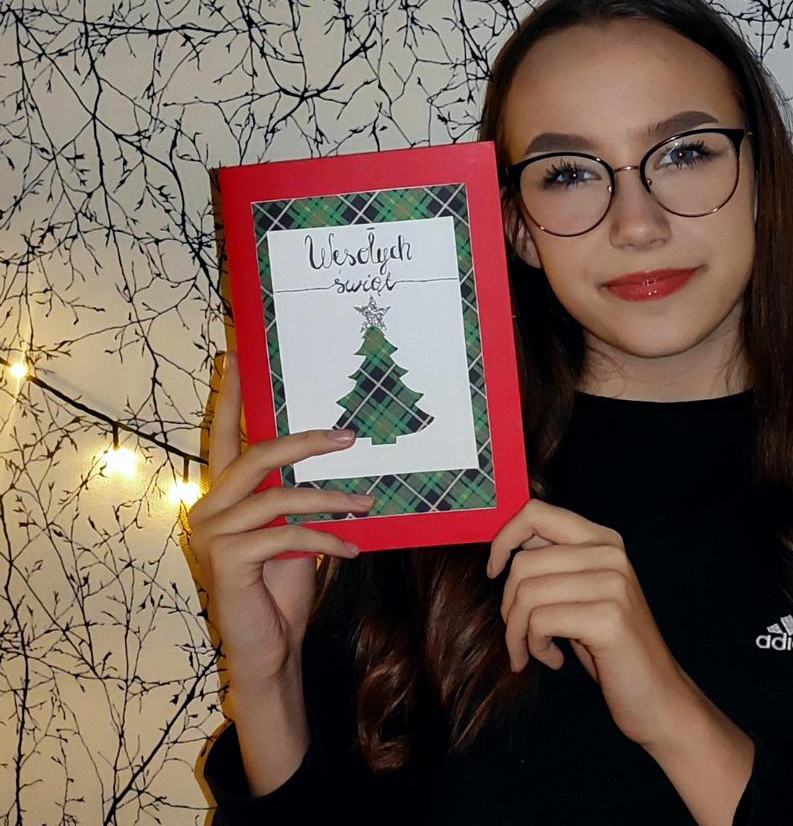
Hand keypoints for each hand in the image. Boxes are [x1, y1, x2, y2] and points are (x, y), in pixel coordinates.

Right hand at [183, 351, 374, 695]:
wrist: (269, 649)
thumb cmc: (283, 588)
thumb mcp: (294, 531)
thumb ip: (296, 495)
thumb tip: (337, 451)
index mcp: (223, 495)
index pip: (223, 438)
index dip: (229, 398)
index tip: (236, 357)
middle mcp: (209, 508)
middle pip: (257, 457)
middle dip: (306, 443)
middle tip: (349, 437)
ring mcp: (213, 534)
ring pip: (280, 497)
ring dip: (332, 499)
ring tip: (369, 504)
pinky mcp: (226, 560)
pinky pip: (286, 536)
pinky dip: (325, 538)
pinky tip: (352, 547)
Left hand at [485, 497, 696, 752]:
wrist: (658, 695)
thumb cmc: (609, 647)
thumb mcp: (582, 593)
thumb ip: (554, 563)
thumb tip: (506, 546)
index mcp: (602, 539)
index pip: (536, 513)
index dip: (503, 540)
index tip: (494, 572)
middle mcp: (610, 553)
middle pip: (523, 562)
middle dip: (508, 606)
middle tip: (520, 634)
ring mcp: (612, 583)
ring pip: (526, 593)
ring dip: (518, 632)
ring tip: (533, 651)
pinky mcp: (608, 618)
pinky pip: (540, 622)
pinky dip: (533, 647)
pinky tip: (554, 660)